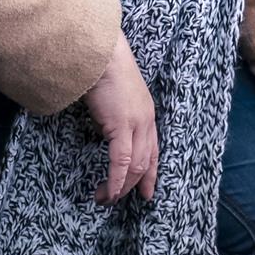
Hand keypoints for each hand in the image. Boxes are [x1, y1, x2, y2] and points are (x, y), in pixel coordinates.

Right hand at [82, 31, 159, 204]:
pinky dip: (116, 179)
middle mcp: (147, 120)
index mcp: (146, 113)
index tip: (147, 192)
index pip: (153, 150)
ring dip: (121, 186)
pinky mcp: (122, 124)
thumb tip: (104, 127)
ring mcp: (137, 123)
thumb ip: (114, 114)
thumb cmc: (102, 69)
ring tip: (107, 198)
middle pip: (146, 161)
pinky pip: (121, 160)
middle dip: (134, 185)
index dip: (150, 173)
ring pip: (135, 165)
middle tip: (117, 200)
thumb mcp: (114, 97)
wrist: (101, 53)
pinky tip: (110, 191)